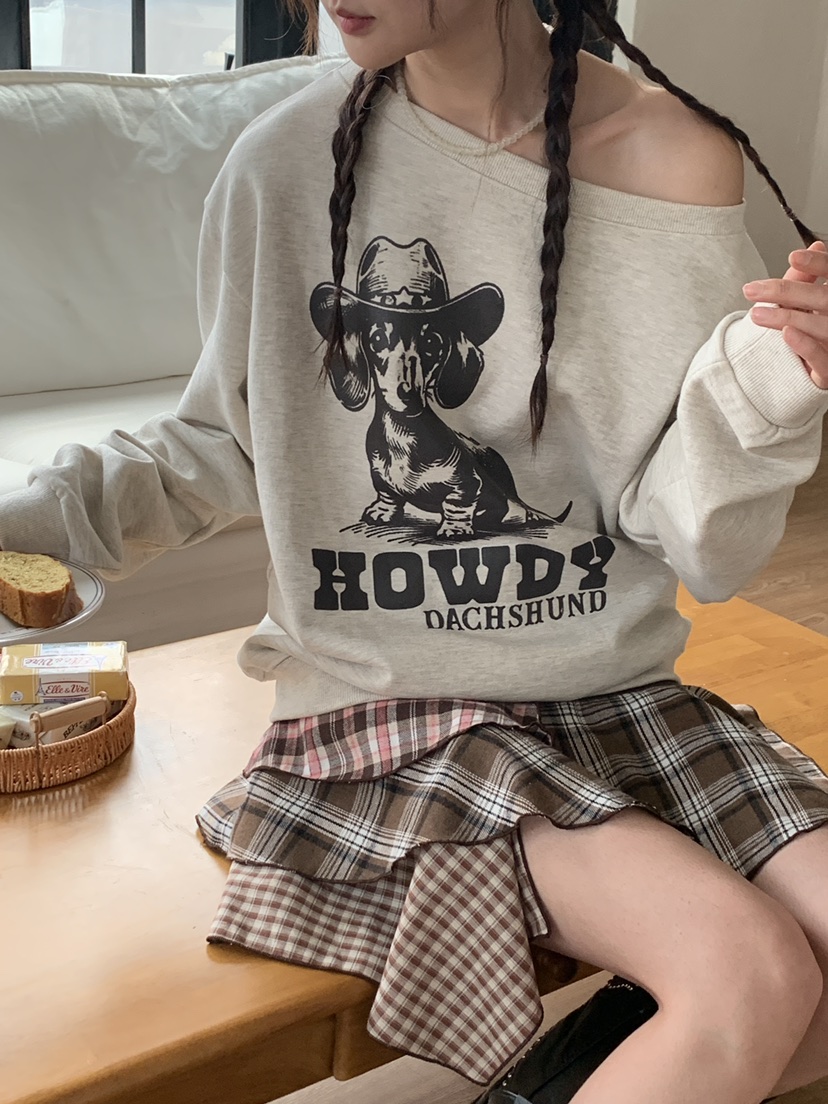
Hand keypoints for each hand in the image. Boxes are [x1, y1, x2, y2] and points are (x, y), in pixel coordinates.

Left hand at [743, 240, 827, 389]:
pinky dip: (805, 345)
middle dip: (787, 292)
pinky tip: (787, 333)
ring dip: (786, 317)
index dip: (819, 265)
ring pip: (820, 327)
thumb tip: (815, 246)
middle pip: (822, 299)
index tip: (793, 256)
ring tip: (757, 314)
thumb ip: (806, 280)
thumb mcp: (808, 305)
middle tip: (752, 290)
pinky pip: (821, 358)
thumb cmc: (815, 335)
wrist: (817, 374)